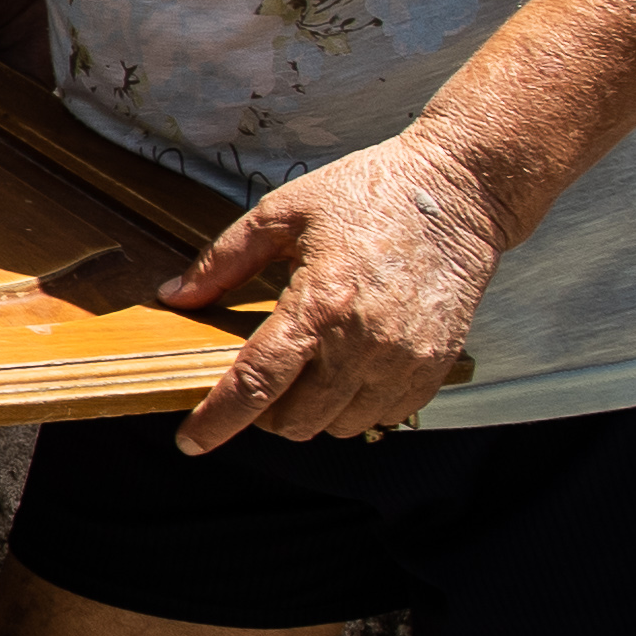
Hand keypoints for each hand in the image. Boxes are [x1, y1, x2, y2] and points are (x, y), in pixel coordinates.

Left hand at [156, 127, 500, 450]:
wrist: (458, 194)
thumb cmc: (370, 194)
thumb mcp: (283, 213)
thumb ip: (224, 261)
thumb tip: (177, 296)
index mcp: (319, 303)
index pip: (256, 384)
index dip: (217, 420)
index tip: (190, 441)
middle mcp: (362, 343)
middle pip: (295, 420)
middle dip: (266, 413)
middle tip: (263, 380)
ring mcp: (403, 361)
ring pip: (338, 427)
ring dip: (314, 411)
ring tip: (313, 367)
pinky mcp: (433, 368)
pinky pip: (383, 416)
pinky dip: (357, 406)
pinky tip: (351, 367)